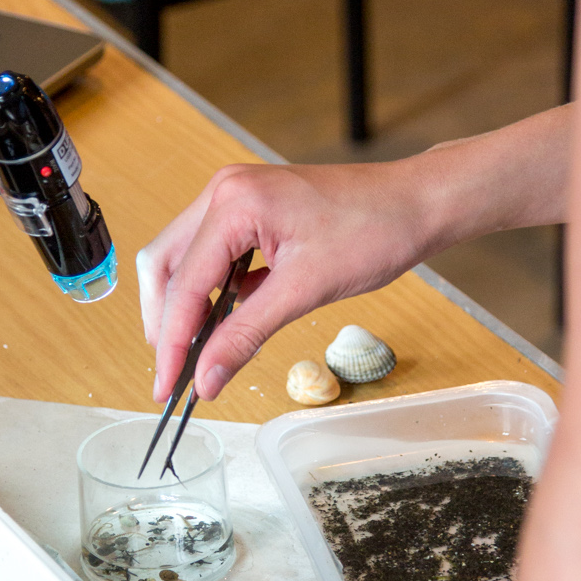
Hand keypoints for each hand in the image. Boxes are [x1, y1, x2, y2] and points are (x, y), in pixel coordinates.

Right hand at [136, 110, 573, 401]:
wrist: (415, 204)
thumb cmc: (373, 232)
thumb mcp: (304, 292)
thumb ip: (245, 335)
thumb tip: (206, 377)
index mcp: (233, 204)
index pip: (184, 284)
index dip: (172, 343)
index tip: (169, 388)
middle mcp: (223, 192)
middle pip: (164, 265)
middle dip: (165, 323)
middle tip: (174, 375)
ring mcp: (233, 197)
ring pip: (181, 260)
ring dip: (183, 307)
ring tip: (195, 355)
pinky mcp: (248, 211)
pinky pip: (210, 254)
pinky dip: (208, 292)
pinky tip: (222, 325)